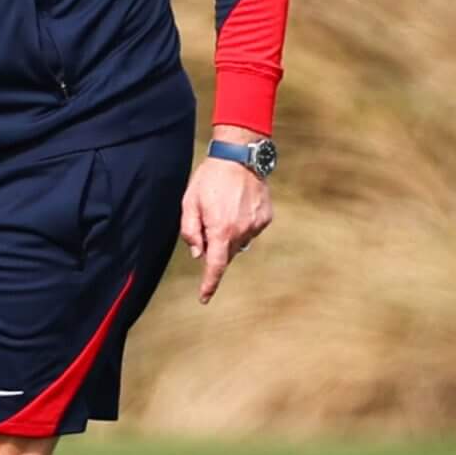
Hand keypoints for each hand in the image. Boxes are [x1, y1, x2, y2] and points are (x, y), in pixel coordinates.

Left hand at [180, 153, 272, 304]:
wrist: (240, 157)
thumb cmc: (210, 178)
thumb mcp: (189, 202)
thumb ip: (190, 230)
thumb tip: (198, 253)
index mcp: (220, 229)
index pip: (215, 265)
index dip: (209, 283)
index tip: (204, 297)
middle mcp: (241, 231)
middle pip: (227, 253)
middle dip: (216, 247)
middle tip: (209, 221)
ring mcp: (256, 224)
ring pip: (239, 242)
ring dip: (229, 234)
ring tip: (224, 207)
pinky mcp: (265, 217)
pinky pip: (250, 230)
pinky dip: (242, 224)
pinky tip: (238, 205)